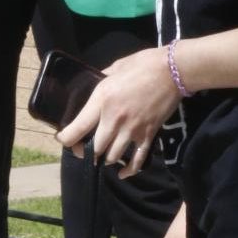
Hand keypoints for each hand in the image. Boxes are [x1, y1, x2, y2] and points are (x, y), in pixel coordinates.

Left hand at [58, 46, 177, 177]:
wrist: (173, 70)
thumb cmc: (143, 64)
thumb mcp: (115, 68)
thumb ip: (102, 79)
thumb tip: (95, 83)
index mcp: (102, 100)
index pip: (78, 129)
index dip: (67, 139)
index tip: (63, 139)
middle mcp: (114, 119)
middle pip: (95, 148)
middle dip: (87, 152)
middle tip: (85, 149)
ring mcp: (132, 129)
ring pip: (113, 156)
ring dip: (106, 159)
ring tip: (104, 156)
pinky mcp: (148, 134)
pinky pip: (137, 160)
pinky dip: (129, 170)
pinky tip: (122, 173)